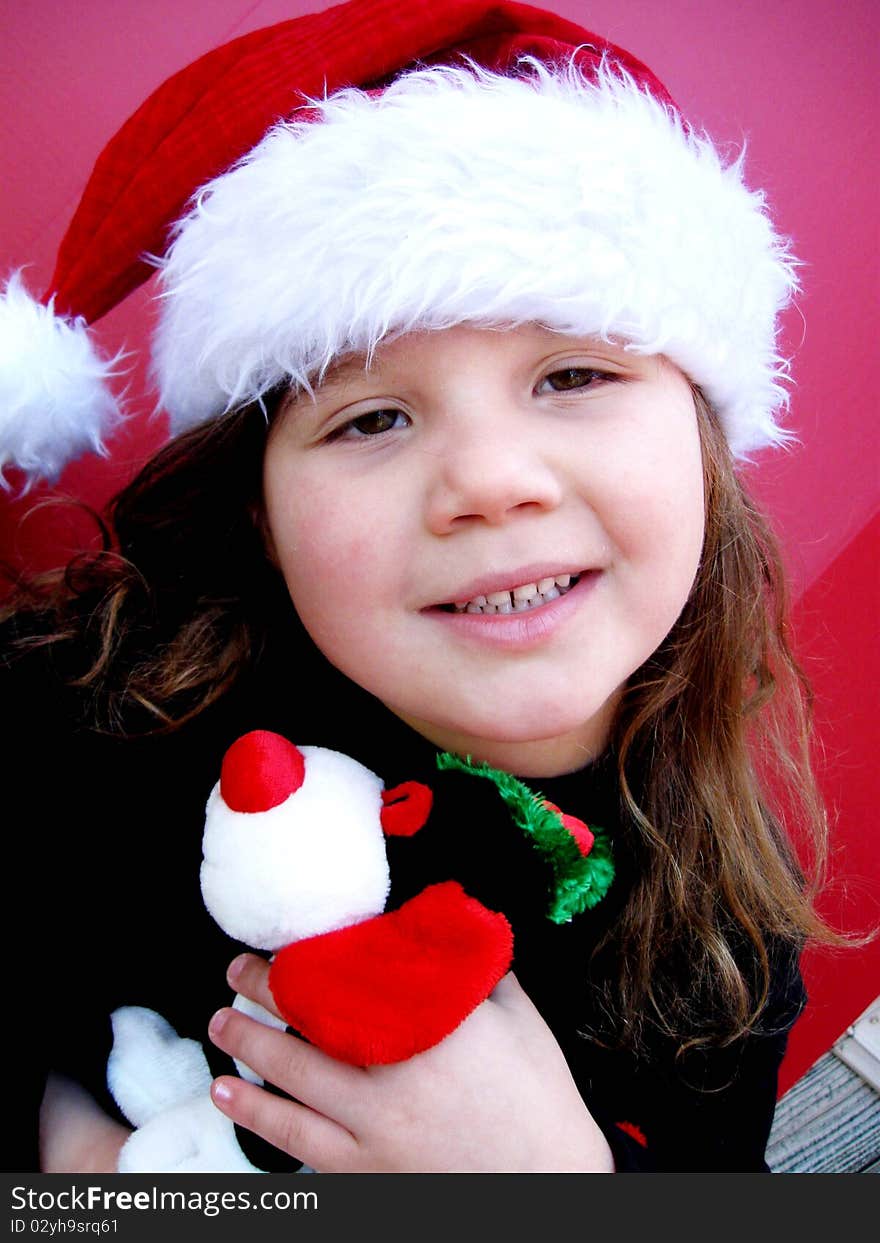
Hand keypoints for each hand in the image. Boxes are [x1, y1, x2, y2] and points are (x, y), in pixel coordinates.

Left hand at [208, 954, 614, 1172]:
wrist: (551, 1183)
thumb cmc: (539, 1097)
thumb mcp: (520, 1018)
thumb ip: (479, 972)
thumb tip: (453, 926)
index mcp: (439, 1023)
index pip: (363, 974)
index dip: (319, 953)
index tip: (291, 936)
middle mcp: (400, 1070)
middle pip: (315, 1018)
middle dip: (268, 989)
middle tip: (238, 969)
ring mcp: (378, 1125)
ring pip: (295, 1077)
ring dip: (248, 1045)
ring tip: (218, 1022)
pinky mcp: (366, 1170)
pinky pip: (297, 1138)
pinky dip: (256, 1114)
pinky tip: (227, 1095)